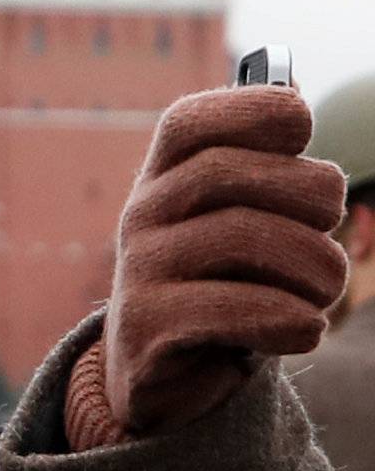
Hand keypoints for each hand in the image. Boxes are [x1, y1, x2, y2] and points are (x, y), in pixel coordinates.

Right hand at [66, 85, 347, 449]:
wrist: (168, 376)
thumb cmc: (227, 283)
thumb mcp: (247, 219)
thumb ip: (268, 164)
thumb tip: (293, 95)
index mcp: (163, 177)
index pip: (190, 122)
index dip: (257, 112)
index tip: (303, 132)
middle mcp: (141, 215)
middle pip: (227, 174)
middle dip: (309, 195)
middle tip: (332, 230)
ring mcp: (138, 272)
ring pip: (239, 237)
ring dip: (313, 266)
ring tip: (326, 292)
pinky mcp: (146, 329)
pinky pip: (230, 309)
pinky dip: (290, 318)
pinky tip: (306, 329)